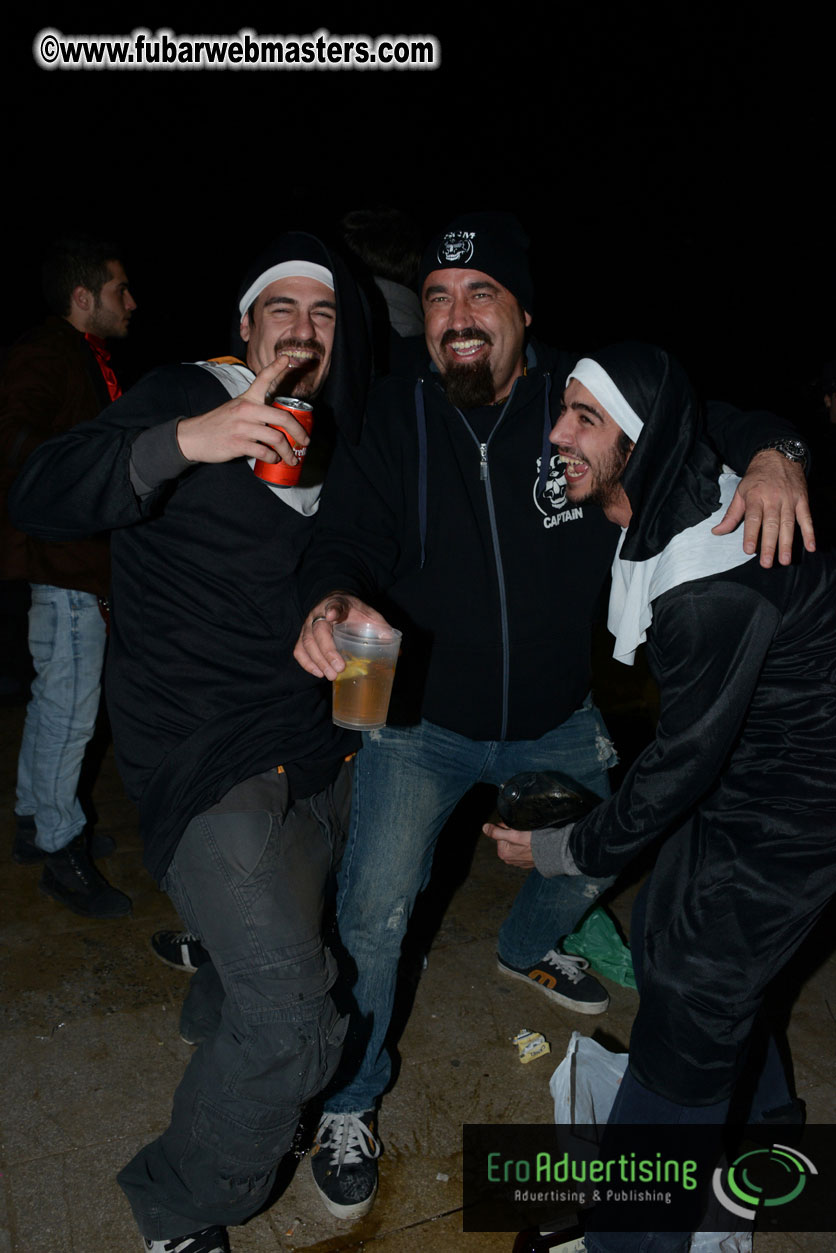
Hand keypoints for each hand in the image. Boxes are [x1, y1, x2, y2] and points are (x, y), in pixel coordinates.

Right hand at [176, 355, 309, 464]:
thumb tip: (279, 424)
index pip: (263, 379)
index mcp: (247, 399)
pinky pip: (263, 451)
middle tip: (305, 441)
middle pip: (282, 418)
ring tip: (292, 458)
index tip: (286, 358)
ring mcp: (242, 427)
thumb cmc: (219, 424)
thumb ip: (255, 411)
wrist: (194, 436)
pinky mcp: (237, 444)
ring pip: (276, 438)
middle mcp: (246, 410)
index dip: (275, 368)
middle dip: (299, 432)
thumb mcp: (236, 409)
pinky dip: (272, 458)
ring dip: (288, 452)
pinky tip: (273, 459)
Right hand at [293, 593, 391, 679]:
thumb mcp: (370, 615)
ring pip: (306, 644)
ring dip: (317, 662)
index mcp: (337, 604)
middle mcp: (318, 614)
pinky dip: (307, 663)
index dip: (332, 610)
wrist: (337, 604)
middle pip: (317, 633)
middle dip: (327, 652)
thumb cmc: (355, 612)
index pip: (333, 605)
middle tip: (338, 669)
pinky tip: (318, 673)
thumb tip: (399, 651)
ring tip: (330, 676)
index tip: (332, 616)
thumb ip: (381, 629)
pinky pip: (299, 651)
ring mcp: (308, 626)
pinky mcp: (303, 637)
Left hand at [483, 822, 534, 869]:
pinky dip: (526, 846)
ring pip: (515, 843)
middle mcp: (508, 860)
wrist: (552, 852)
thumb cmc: (534, 842)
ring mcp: (517, 862)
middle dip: (514, 833)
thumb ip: (497, 832)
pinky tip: (532, 845)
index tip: (516, 828)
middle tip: (524, 833)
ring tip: (529, 839)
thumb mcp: (514, 834)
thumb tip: (484, 828)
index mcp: (503, 853)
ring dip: (520, 839)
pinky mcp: (526, 862)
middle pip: (507, 838)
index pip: (499, 832)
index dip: (507, 827)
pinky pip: (523, 850)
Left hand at [712, 450, 815, 567]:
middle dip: (769, 545)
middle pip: (771, 524)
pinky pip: (806, 518)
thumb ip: (731, 515)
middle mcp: (773, 498)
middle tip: (767, 563)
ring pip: (788, 524)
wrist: (778, 456)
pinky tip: (811, 547)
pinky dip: (810, 533)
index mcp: (755, 496)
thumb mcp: (740, 492)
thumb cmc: (757, 478)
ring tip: (785, 560)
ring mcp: (789, 500)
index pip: (753, 518)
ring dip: (787, 543)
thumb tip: (717, 531)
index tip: (749, 550)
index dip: (751, 534)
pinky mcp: (802, 500)